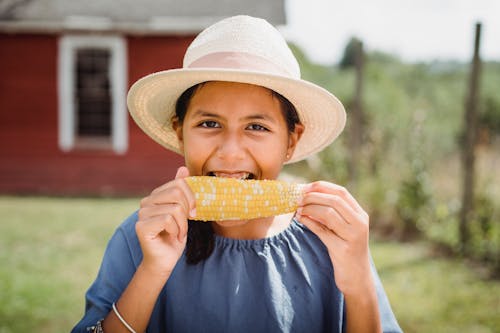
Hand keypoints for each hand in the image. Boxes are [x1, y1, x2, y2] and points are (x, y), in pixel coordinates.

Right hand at [136, 166, 195, 277]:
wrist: (165, 260)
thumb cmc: (175, 236)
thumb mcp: (183, 211)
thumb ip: (181, 191)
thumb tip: (183, 168)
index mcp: (156, 195)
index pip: (179, 183)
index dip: (191, 197)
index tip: (193, 212)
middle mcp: (146, 201)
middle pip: (177, 193)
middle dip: (187, 211)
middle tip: (185, 225)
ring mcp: (142, 213)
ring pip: (174, 209)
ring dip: (183, 225)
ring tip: (178, 233)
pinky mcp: (141, 226)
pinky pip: (168, 220)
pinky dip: (176, 230)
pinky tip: (172, 237)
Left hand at [296, 181, 371, 295]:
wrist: (357, 279)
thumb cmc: (345, 251)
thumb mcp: (341, 230)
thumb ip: (331, 214)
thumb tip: (307, 198)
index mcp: (360, 215)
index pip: (341, 192)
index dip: (322, 187)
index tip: (305, 187)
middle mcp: (360, 223)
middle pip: (335, 200)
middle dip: (313, 196)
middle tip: (298, 198)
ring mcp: (353, 236)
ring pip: (329, 213)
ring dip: (310, 208)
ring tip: (297, 209)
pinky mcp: (343, 250)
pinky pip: (323, 231)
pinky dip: (309, 223)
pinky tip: (301, 220)